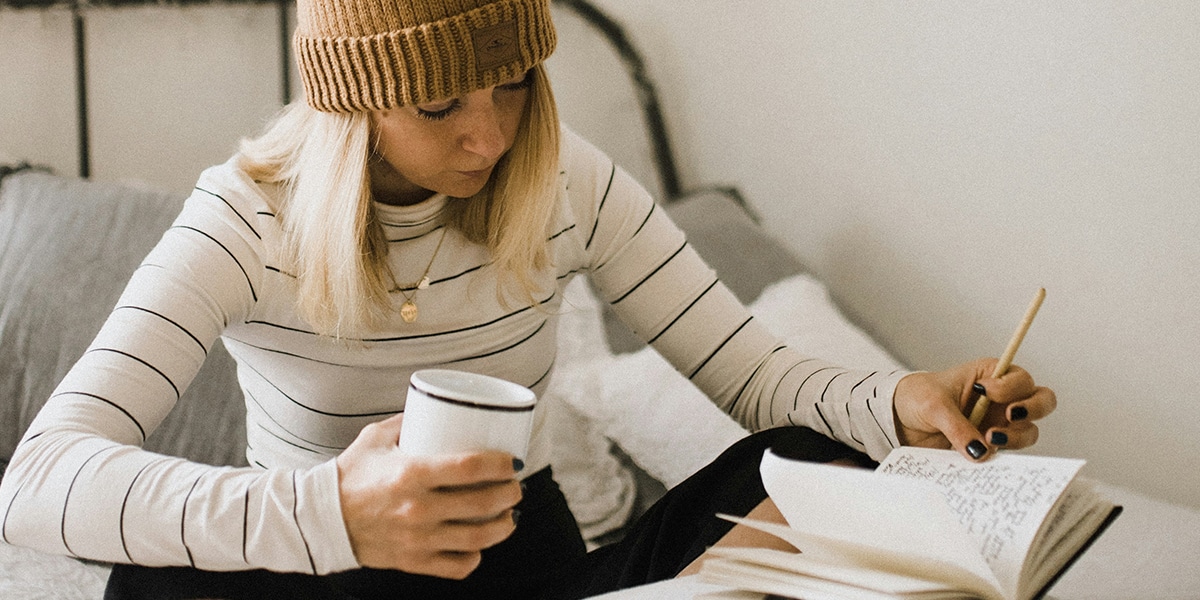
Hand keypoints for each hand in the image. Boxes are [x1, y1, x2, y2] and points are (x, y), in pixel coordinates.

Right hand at [336, 413, 522, 577]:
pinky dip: (475, 557)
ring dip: (503, 527)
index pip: (470, 468)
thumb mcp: (376, 437)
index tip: (514, 461)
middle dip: (510, 494)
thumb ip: (408, 420)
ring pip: (477, 539)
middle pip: (482, 503)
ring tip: (510, 516)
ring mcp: (417, 539)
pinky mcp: (413, 561)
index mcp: (411, 473)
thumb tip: (438, 405)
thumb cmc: (350, 475)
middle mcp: (417, 508)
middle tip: (516, 486)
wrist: (320, 519)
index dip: (501, 464)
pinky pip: (457, 566)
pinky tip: (481, 545)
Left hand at [893, 358, 1056, 460]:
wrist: (899, 420)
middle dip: (1032, 408)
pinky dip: (1001, 457)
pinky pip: (1007, 454)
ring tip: (989, 438)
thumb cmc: (917, 397)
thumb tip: (980, 451)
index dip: (1011, 385)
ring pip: (1029, 431)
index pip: (1020, 378)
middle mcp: (1001, 399)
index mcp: (990, 375)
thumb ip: (957, 426)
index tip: (986, 391)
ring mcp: (998, 423)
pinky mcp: (989, 446)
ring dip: (1016, 436)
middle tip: (1009, 415)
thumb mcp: (933, 405)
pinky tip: (983, 457)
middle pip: (1042, 401)